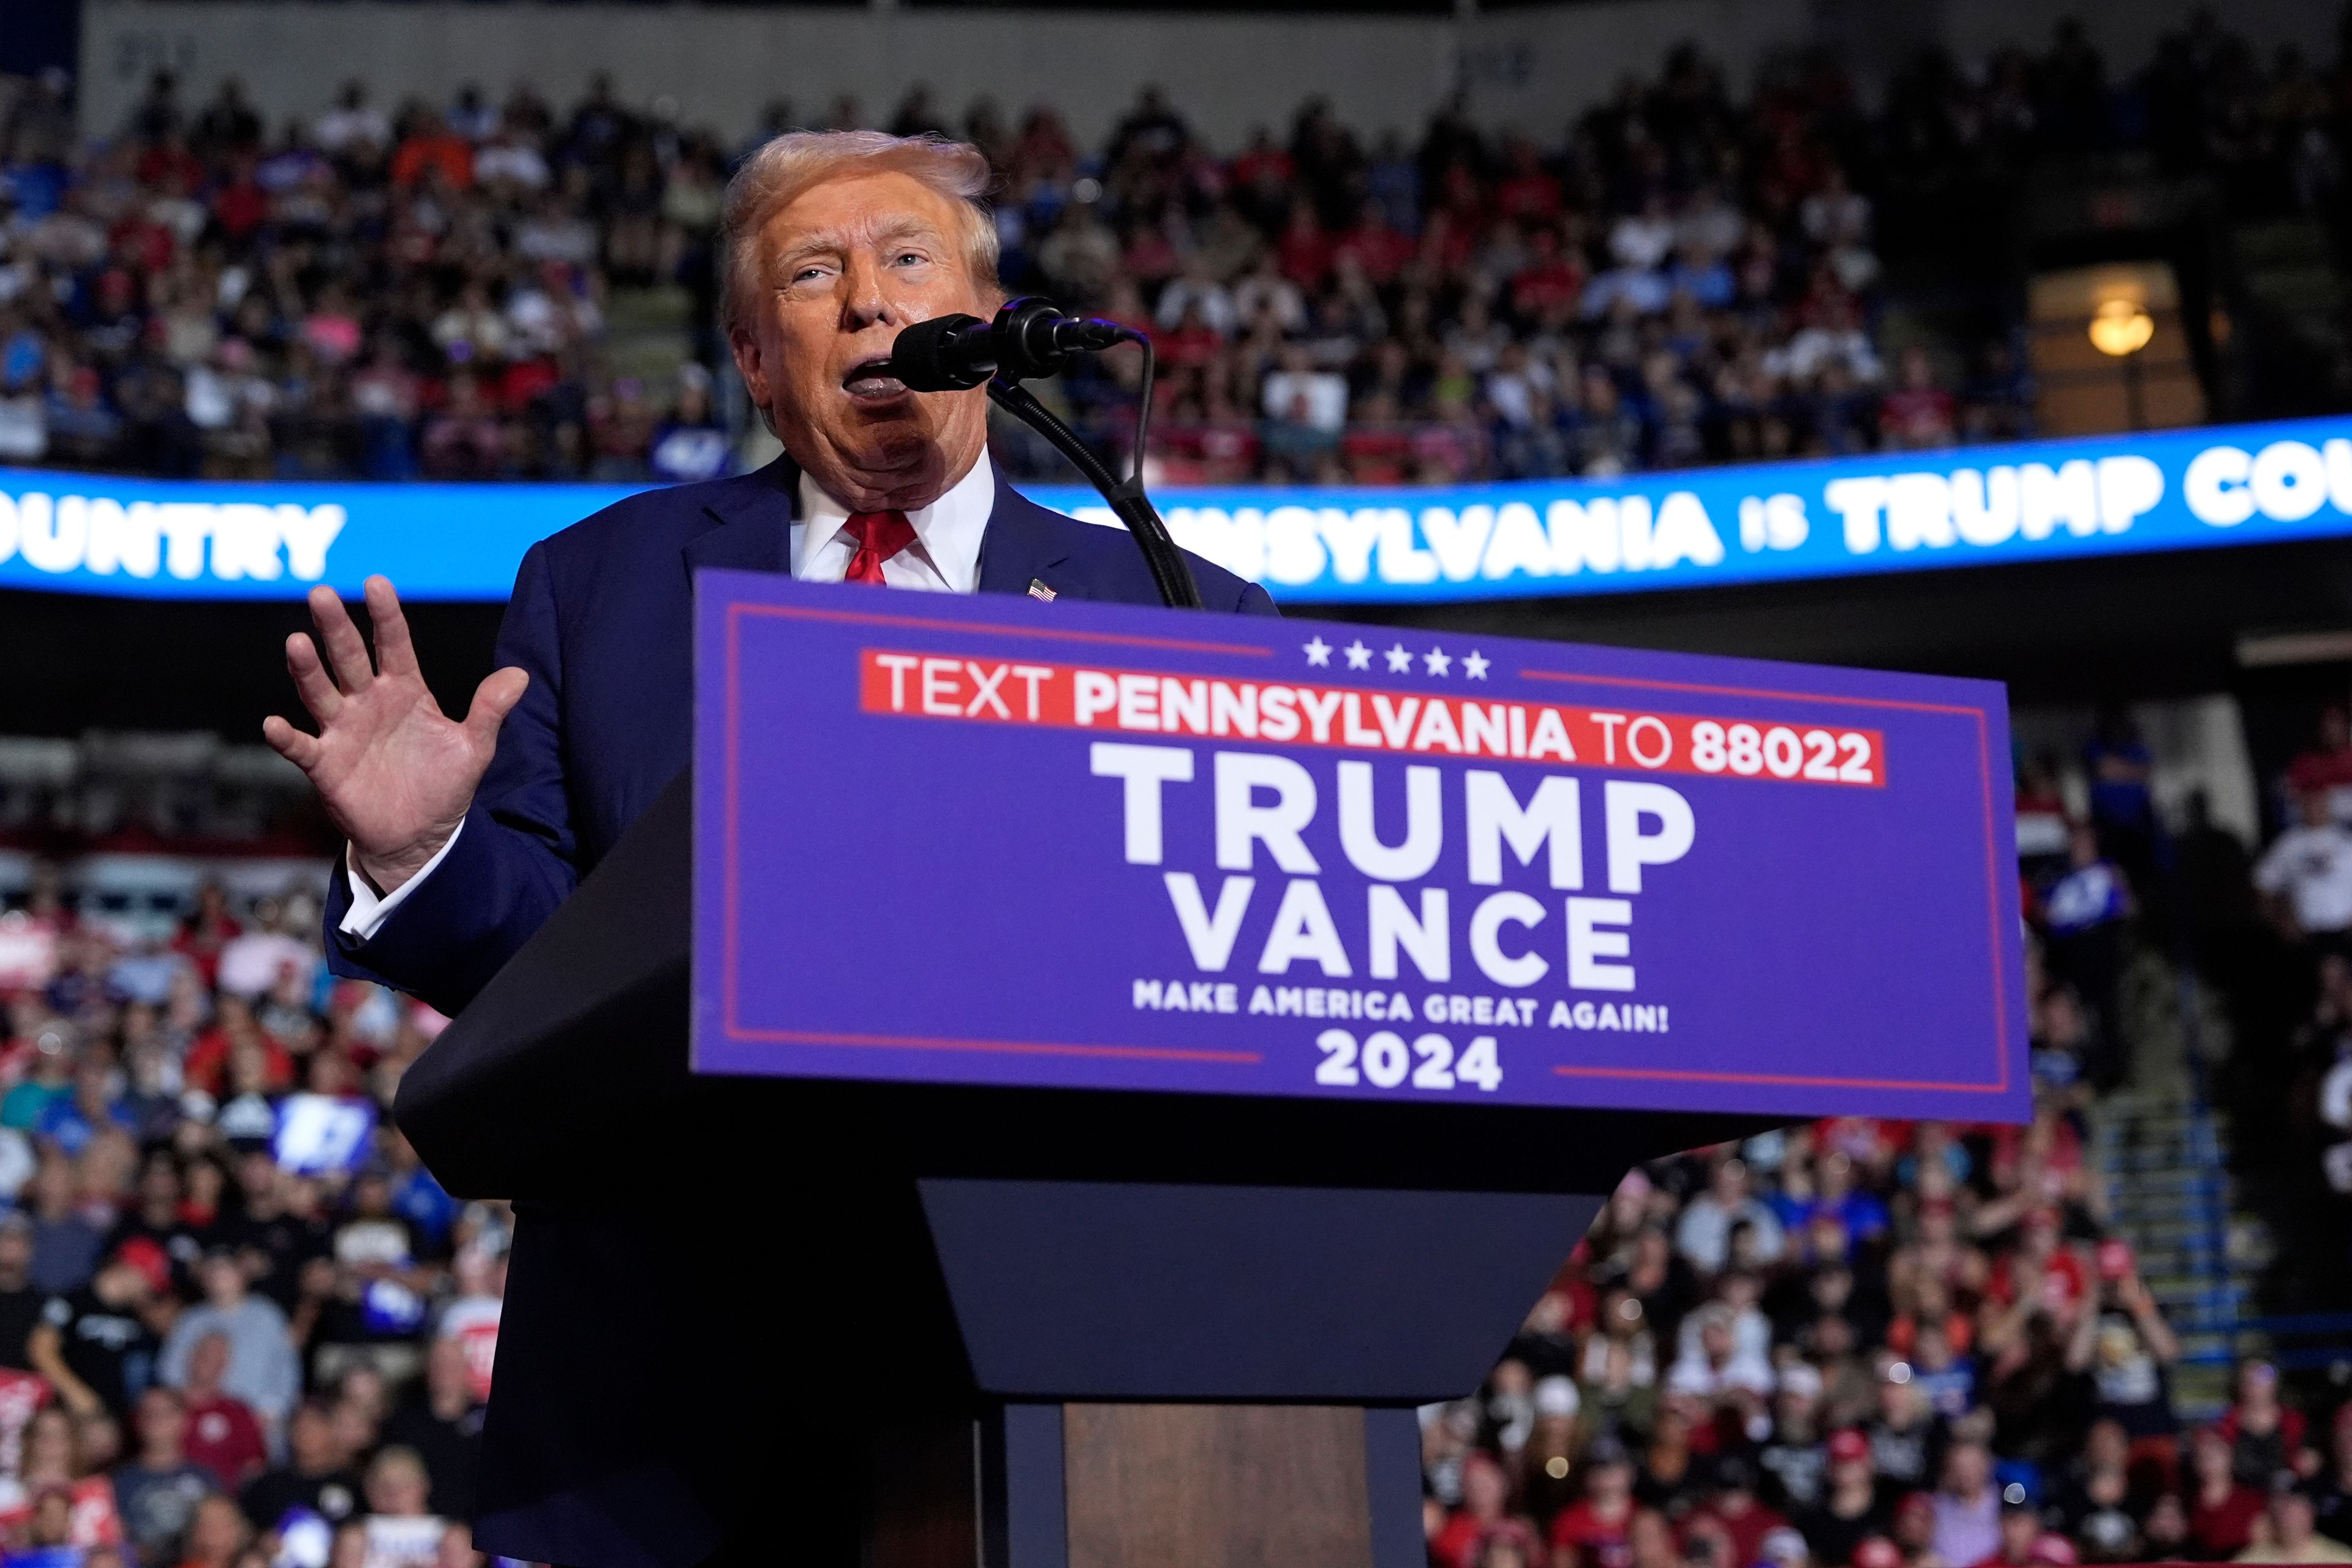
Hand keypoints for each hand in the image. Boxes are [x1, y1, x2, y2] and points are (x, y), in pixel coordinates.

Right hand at [263, 576, 527, 895]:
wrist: (421, 835)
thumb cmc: (445, 785)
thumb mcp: (474, 747)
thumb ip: (490, 710)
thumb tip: (521, 675)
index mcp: (405, 690)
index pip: (394, 644)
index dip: (386, 616)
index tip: (376, 583)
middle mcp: (368, 702)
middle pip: (349, 658)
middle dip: (336, 627)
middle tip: (322, 594)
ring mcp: (343, 730)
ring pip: (320, 692)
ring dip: (307, 669)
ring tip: (296, 642)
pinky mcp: (325, 764)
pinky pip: (302, 746)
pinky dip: (286, 736)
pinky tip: (273, 724)